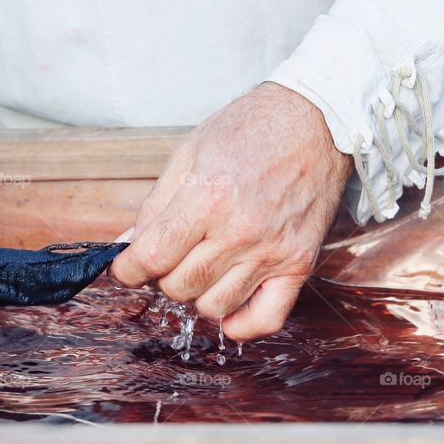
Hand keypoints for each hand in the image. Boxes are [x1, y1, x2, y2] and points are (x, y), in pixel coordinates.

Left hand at [111, 82, 350, 340]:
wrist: (316, 120)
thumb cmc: (249, 130)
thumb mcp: (187, 155)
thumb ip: (154, 206)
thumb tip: (126, 245)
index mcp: (207, 198)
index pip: (151, 257)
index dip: (127, 269)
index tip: (126, 266)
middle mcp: (240, 231)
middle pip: (177, 286)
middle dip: (161, 275)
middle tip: (170, 254)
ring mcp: (272, 252)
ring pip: (213, 306)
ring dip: (196, 293)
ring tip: (201, 266)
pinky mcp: (298, 264)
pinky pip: (265, 319)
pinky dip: (240, 323)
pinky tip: (227, 302)